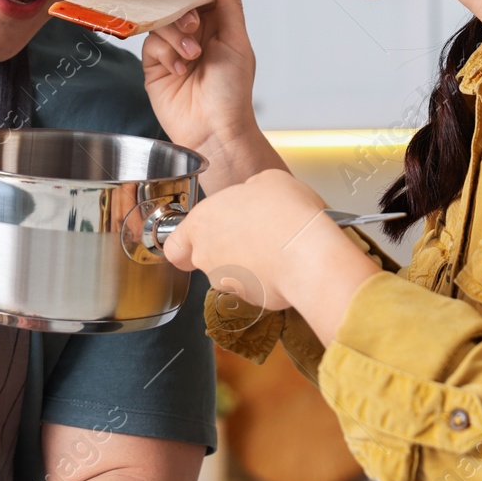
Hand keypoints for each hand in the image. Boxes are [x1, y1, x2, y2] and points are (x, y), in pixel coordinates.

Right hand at [141, 0, 261, 169]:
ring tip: (191, 56)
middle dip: (182, 10)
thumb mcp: (236, 43)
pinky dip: (166, 53)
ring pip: (162, 21)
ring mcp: (173, 49)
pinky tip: (179, 70)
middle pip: (176, 3)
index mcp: (217, 26)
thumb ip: (229, 6)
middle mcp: (193, 35)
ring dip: (176, 35)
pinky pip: (151, 44)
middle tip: (193, 26)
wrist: (213, 128)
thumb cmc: (232, 92)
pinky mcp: (156, 65)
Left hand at [164, 169, 379, 342]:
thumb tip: (254, 196)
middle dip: (224, 249)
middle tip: (249, 235)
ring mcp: (227, 281)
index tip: (196, 237)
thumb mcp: (267, 181)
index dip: (184, 243)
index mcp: (202, 222)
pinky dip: (265, 278)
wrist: (308, 255)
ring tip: (273, 247)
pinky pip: (254, 287)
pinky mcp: (250, 300)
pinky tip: (284, 263)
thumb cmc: (285, 215)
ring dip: (246, 264)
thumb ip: (248, 191)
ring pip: (229, 275)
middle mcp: (207, 255)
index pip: (174, 244)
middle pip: (205, 258)